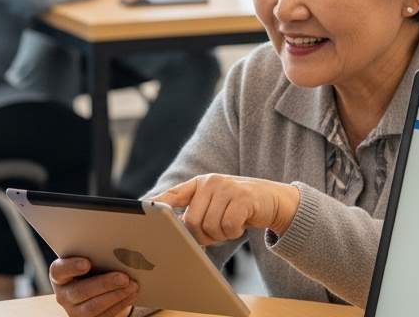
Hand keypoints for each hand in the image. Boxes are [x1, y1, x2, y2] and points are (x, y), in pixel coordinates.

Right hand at [51, 257, 138, 316]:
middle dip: (104, 284)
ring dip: (116, 296)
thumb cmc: (89, 268)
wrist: (90, 287)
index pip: (60, 271)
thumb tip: (117, 251)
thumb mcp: (86, 260)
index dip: (72, 267)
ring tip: (132, 286)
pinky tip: (131, 294)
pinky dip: (121, 303)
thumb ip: (94, 256)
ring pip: (93, 307)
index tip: (87, 263)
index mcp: (59, 276)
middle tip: (124, 278)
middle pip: (81, 291)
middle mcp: (63, 295)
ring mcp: (74, 311)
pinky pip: (104, 315)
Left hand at [150, 174, 300, 245]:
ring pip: (210, 226)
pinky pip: (229, 226)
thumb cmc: (241, 209)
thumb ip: (197, 216)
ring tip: (231, 224)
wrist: (276, 201)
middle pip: (191, 222)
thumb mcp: (216, 207)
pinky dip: (234, 232)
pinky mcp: (243, 196)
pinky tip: (242, 224)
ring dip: (221, 235)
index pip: (173, 195)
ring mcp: (227, 186)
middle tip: (217, 232)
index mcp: (199, 184)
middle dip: (203, 236)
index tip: (142, 209)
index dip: (157, 204)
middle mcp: (210, 182)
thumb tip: (176, 235)